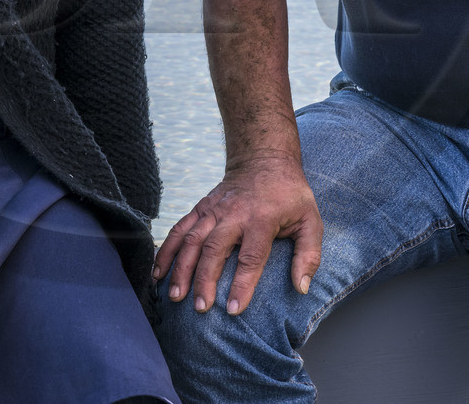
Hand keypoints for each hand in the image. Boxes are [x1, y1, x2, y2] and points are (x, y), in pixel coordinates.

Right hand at [152, 151, 321, 315]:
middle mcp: (234, 214)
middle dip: (204, 280)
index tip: (234, 309)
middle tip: (200, 308)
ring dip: (181, 268)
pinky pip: (178, 229)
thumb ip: (309, 255)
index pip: (250, 257)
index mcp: (262, 219)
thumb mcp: (310, 220)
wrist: (264, 159)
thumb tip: (301, 287)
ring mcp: (213, 210)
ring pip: (191, 240)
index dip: (242, 284)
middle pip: (214, 249)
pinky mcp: (200, 208)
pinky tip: (157, 272)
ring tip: (175, 296)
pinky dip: (166, 250)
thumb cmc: (289, 195)